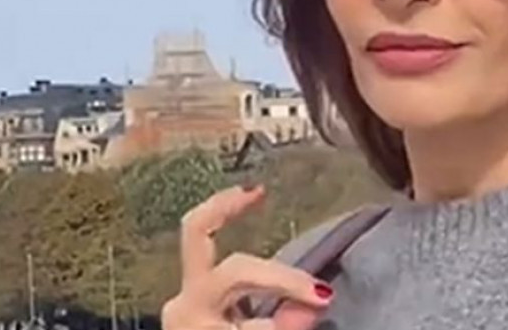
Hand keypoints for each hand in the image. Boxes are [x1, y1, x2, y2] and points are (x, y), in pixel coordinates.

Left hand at [161, 184, 332, 329]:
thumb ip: (285, 327)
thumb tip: (314, 299)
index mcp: (192, 315)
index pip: (242, 271)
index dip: (285, 277)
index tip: (324, 295)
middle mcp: (182, 302)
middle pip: (195, 232)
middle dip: (224, 205)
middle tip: (257, 190)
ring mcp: (185, 304)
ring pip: (202, 242)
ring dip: (228, 220)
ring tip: (253, 200)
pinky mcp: (196, 310)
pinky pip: (211, 260)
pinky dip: (230, 240)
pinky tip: (245, 224)